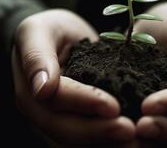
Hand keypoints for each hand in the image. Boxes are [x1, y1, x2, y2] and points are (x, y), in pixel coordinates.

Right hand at [12, 9, 134, 145]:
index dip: (85, 104)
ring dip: (107, 142)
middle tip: (131, 130)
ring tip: (136, 140)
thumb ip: (36, 55)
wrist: (61, 39)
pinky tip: (134, 138)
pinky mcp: (78, 123)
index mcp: (29, 91)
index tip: (114, 107)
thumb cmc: (49, 30)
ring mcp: (58, 122)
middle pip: (66, 130)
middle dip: (99, 131)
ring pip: (79, 141)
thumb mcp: (37, 31)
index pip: (57, 101)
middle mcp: (41, 113)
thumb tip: (42, 89)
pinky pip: (92, 139)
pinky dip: (111, 141)